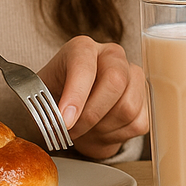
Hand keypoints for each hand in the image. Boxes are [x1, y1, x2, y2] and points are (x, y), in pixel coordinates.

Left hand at [38, 36, 147, 159]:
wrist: (72, 114)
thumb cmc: (56, 101)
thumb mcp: (41, 99)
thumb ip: (42, 107)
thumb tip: (53, 121)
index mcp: (82, 49)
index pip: (84, 64)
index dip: (76, 94)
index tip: (65, 121)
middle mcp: (112, 56)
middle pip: (115, 82)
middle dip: (90, 116)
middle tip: (71, 132)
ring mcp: (133, 76)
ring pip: (127, 107)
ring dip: (102, 129)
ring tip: (85, 130)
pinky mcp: (145, 100)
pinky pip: (137, 124)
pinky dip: (116, 136)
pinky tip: (101, 131)